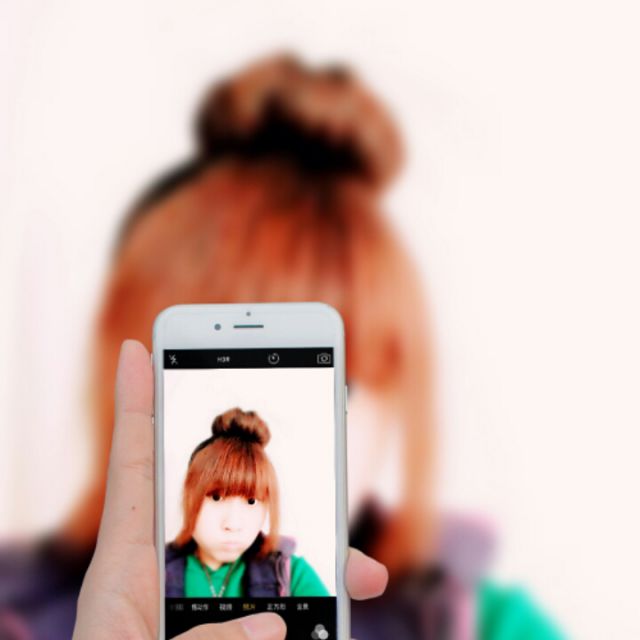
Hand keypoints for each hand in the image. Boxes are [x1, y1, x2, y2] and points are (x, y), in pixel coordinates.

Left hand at [73, 340, 387, 639]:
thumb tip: (274, 630)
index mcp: (127, 565)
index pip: (134, 463)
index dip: (136, 401)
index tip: (138, 347)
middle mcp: (168, 572)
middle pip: (221, 497)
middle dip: (268, 468)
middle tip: (304, 428)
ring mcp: (206, 603)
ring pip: (268, 558)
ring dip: (316, 556)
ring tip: (360, 571)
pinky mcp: (237, 630)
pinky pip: (284, 604)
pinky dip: (316, 604)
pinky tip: (345, 607)